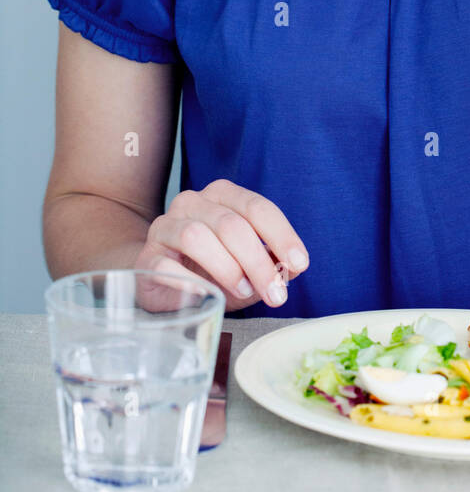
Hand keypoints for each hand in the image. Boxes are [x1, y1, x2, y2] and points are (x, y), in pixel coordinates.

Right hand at [132, 179, 308, 311]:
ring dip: (227, 268)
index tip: (299, 264)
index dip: (282, 235)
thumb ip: (273, 262)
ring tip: (243, 291)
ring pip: (197, 236)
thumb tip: (295, 267)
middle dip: (258, 261)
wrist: (161, 280)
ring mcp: (166, 226)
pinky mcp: (147, 255)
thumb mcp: (250, 267)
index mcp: (223, 196)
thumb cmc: (212, 270)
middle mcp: (193, 202)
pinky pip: (167, 266)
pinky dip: (190, 282)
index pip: (257, 207)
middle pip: (231, 224)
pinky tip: (206, 295)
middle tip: (275, 293)